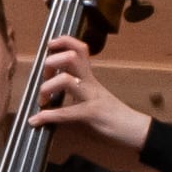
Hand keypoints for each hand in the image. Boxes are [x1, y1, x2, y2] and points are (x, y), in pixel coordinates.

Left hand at [26, 35, 150, 150]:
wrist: (134, 129)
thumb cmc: (112, 116)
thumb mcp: (91, 100)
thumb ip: (75, 94)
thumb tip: (52, 97)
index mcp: (90, 78)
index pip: (80, 49)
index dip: (64, 42)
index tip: (50, 45)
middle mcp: (90, 83)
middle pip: (72, 57)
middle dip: (51, 63)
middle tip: (44, 79)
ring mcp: (91, 97)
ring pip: (67, 80)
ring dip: (47, 87)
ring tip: (42, 101)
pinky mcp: (91, 114)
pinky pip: (67, 112)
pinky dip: (49, 116)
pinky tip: (37, 120)